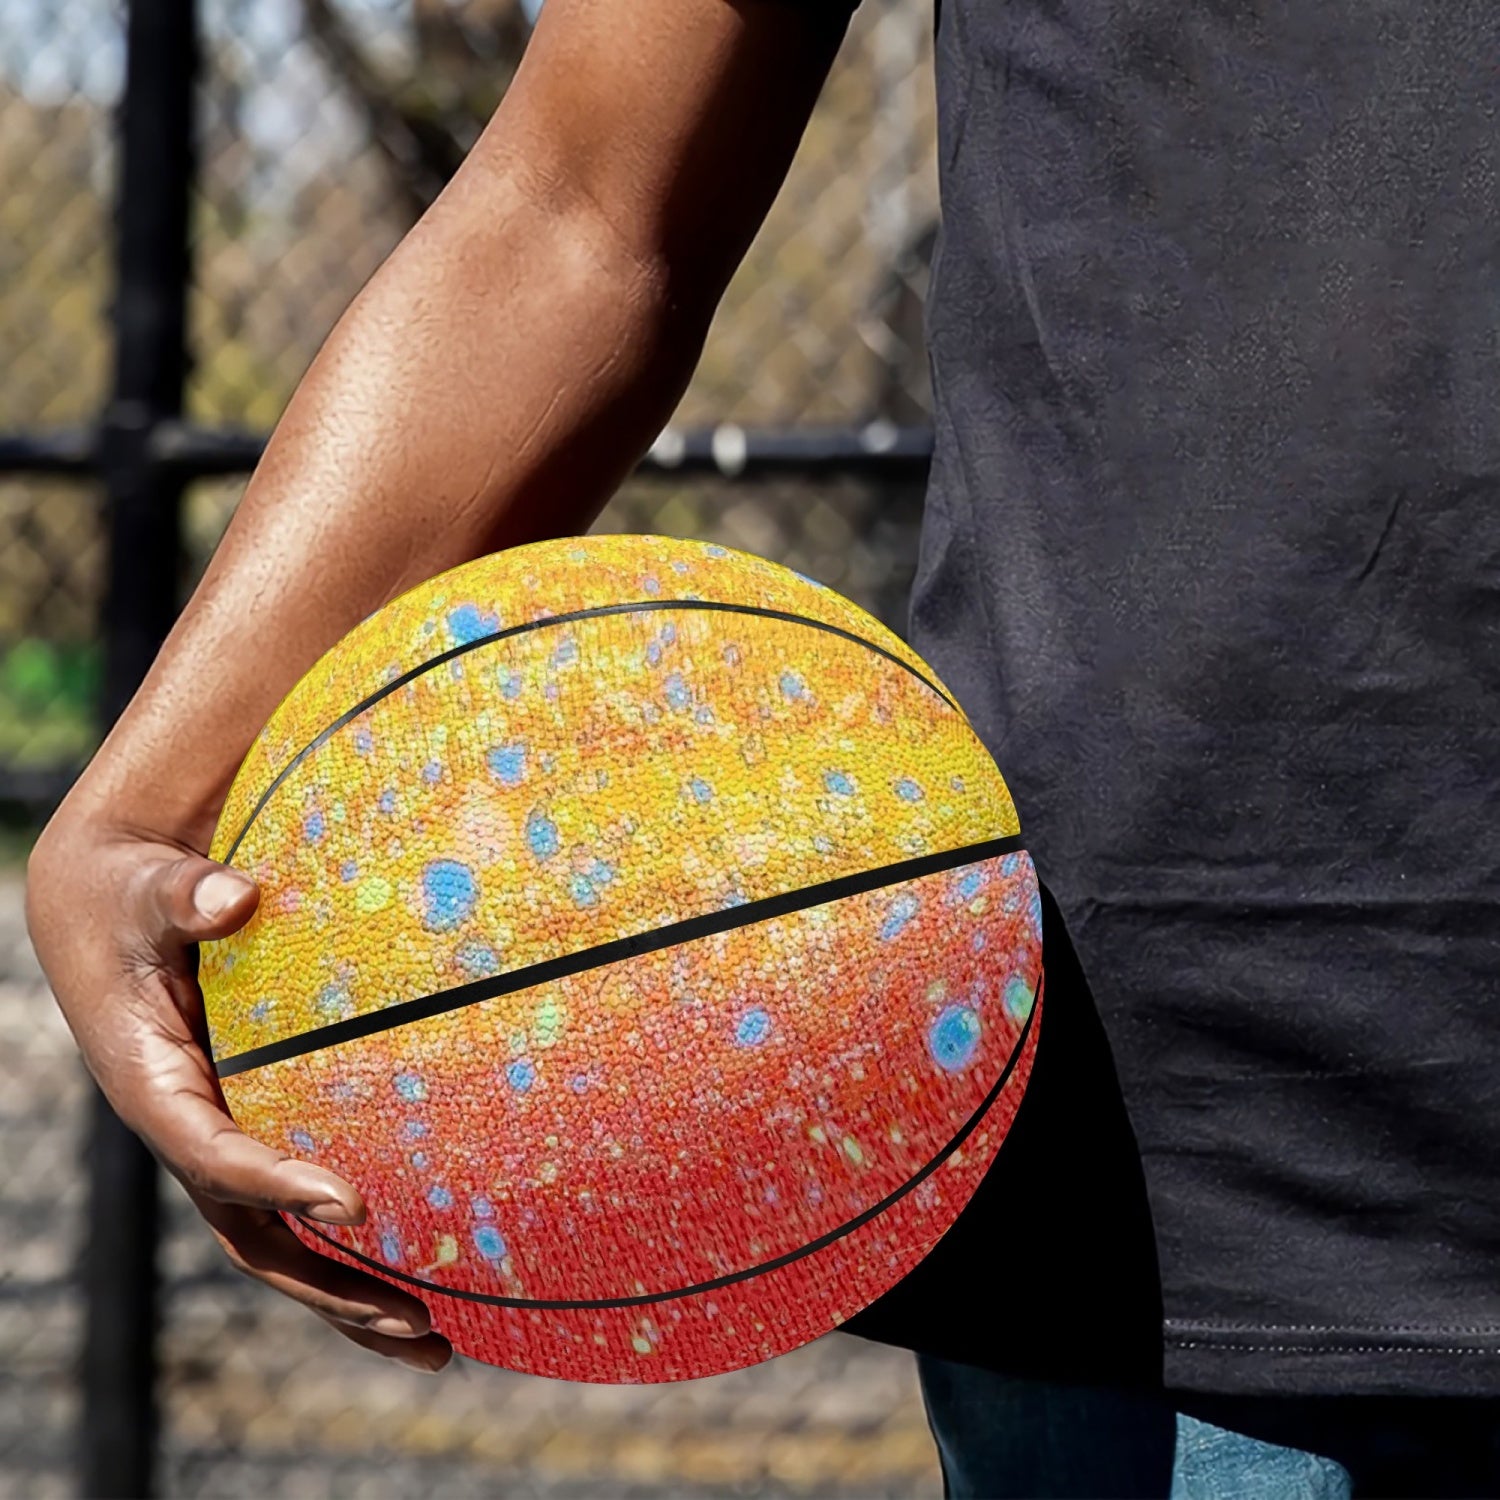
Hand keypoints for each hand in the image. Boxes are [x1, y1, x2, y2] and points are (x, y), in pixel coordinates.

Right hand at [25, 817, 451, 1372]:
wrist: (108, 910)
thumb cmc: (131, 896)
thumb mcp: (148, 889)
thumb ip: (185, 896)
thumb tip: (233, 896)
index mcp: (154, 1086)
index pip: (215, 1154)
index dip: (279, 1184)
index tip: (355, 1204)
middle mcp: (186, 1131)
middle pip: (254, 1235)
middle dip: (330, 1289)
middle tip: (420, 1325)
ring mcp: (218, 1139)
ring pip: (278, 1242)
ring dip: (348, 1296)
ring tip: (435, 1341)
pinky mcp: (247, 1128)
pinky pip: (296, 1203)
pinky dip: (346, 1246)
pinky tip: (421, 1269)